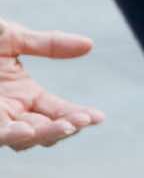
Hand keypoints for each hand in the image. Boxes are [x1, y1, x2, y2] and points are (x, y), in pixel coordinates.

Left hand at [1, 20, 104, 150]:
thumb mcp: (11, 38)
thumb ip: (48, 44)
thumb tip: (90, 45)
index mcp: (24, 95)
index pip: (59, 111)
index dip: (79, 116)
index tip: (98, 116)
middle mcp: (11, 113)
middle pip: (44, 131)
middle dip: (65, 128)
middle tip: (82, 120)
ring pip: (22, 139)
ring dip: (43, 135)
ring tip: (63, 127)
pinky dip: (12, 135)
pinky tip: (25, 130)